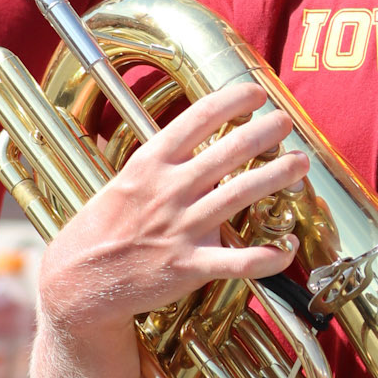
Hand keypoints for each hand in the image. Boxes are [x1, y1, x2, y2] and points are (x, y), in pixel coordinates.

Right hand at [38, 82, 309, 335]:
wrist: (78, 284)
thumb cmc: (103, 231)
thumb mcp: (123, 182)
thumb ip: (160, 162)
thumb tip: (191, 138)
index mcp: (149, 164)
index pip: (196, 119)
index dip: (231, 101)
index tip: (255, 93)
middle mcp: (168, 190)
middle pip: (228, 151)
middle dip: (264, 132)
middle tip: (285, 123)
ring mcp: (180, 228)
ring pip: (240, 194)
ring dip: (276, 176)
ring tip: (299, 164)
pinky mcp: (189, 266)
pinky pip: (240, 261)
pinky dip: (270, 255)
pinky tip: (289, 247)